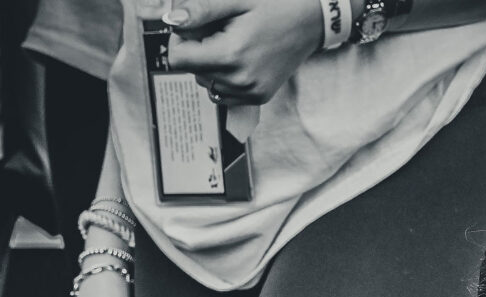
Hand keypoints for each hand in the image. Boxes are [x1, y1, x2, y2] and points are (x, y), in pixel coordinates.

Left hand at [161, 0, 322, 105]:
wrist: (314, 20)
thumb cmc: (278, 3)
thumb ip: (202, 9)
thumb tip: (172, 19)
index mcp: (231, 55)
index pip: (177, 58)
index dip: (181, 38)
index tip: (198, 24)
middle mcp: (240, 81)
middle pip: (191, 71)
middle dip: (198, 49)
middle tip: (221, 29)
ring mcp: (250, 92)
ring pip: (205, 83)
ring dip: (210, 63)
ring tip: (233, 42)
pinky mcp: (258, 97)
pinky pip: (223, 92)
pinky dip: (223, 76)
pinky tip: (240, 58)